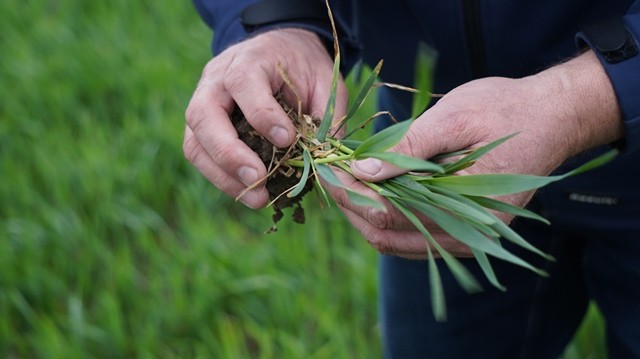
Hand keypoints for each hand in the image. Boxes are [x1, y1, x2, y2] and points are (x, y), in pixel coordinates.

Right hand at [184, 28, 346, 207]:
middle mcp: (216, 79)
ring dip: (222, 175)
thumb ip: (327, 116)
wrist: (280, 50)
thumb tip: (327, 161)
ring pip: (194, 142)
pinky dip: (221, 177)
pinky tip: (248, 192)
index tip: (287, 141)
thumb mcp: (325, 81)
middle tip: (258, 180)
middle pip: (204, 115)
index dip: (263, 115)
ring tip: (256, 198)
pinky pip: (199, 154)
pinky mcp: (201, 127)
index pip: (243, 83)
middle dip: (229, 154)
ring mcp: (202, 102)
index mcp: (249, 59)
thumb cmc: (303, 67)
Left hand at [330, 51, 622, 258]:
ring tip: (344, 181)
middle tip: (328, 174)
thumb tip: (363, 171)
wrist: (551, 119)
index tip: (326, 169)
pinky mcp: (463, 232)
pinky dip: (385, 216)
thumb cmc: (505, 110)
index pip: (387, 214)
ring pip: (394, 242)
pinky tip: (372, 190)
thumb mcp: (454, 117)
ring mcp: (465, 239)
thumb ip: (409, 148)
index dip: (350, 194)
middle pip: (385, 235)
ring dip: (364, 214)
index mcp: (466, 209)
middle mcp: (466, 237)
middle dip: (351, 206)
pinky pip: (412, 236)